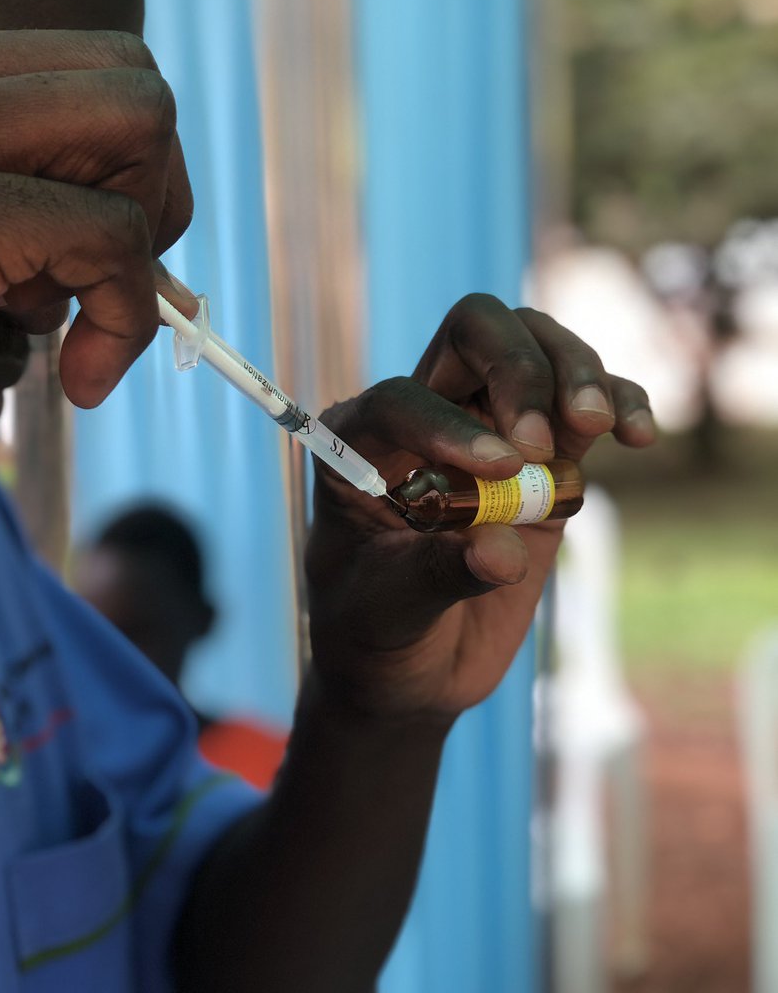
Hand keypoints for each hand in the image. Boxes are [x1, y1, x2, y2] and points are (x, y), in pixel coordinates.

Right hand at [0, 30, 195, 405]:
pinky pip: (109, 235)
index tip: (98, 251)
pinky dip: (127, 318)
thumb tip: (112, 261)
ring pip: (137, 122)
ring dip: (140, 238)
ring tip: (53, 314)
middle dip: (156, 188)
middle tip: (103, 274)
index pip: (87, 69)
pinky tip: (80, 380)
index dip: (128, 166)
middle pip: (132, 80)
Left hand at [305, 295, 653, 722]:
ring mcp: (490, 426)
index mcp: (360, 440)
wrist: (411, 666)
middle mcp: (427, 414)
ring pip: (537, 345)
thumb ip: (437, 573)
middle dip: (518, 365)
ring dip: (576, 372)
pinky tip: (638, 435)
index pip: (401, 399)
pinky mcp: (547, 454)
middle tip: (541, 441)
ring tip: (596, 424)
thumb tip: (502, 551)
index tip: (500, 467)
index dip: (447, 424)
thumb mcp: (388, 608)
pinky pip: (587, 402)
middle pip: (475, 332)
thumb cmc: (376, 628)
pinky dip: (620, 401)